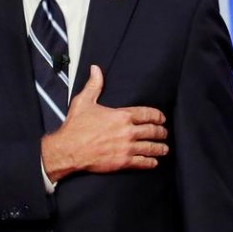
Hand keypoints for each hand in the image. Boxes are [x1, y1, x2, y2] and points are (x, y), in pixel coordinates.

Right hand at [41, 65, 168, 182]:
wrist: (68, 150)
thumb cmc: (75, 127)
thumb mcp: (84, 102)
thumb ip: (94, 85)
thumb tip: (96, 69)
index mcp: (122, 115)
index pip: (148, 114)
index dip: (158, 116)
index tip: (161, 118)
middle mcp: (128, 131)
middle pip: (153, 130)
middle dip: (161, 132)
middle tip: (164, 133)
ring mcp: (127, 147)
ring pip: (151, 147)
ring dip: (160, 148)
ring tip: (164, 149)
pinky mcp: (123, 162)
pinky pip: (143, 162)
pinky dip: (151, 162)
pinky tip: (154, 162)